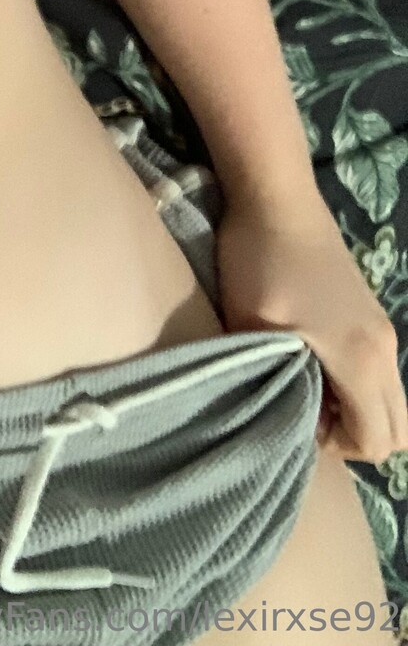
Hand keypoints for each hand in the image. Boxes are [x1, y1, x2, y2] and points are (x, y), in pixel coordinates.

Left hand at [215, 184, 407, 463]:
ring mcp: (381, 329)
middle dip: (354, 436)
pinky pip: (379, 371)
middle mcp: (385, 350)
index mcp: (362, 360)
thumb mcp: (253, 326)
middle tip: (304, 414)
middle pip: (397, 428)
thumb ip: (271, 380)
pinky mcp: (368, 313)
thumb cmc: (261, 262)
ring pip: (390, 399)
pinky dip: (356, 384)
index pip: (376, 441)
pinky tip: (309, 361)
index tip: (294, 423)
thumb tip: (280, 418)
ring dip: (356, 408)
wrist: (277, 198)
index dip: (337, 448)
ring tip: (302, 387)